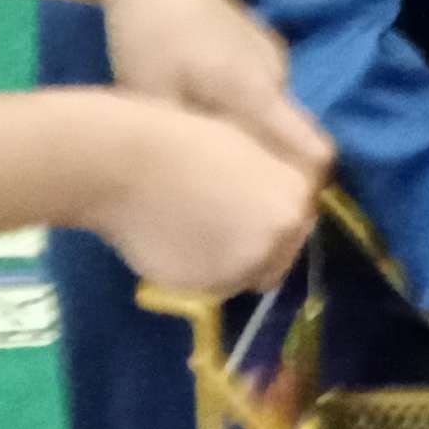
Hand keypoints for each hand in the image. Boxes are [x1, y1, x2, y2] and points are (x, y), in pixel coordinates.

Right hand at [81, 100, 318, 296]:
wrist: (128, 162)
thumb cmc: (184, 139)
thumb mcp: (248, 150)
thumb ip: (272, 186)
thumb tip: (277, 211)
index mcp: (295, 199)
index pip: (300, 222)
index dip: (273, 216)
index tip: (246, 206)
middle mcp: (278, 239)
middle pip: (279, 254)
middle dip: (257, 244)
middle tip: (217, 222)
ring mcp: (242, 269)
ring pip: (245, 275)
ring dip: (229, 262)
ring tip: (192, 232)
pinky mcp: (205, 289)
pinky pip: (210, 286)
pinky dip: (198, 273)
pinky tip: (173, 243)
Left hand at [98, 0, 334, 185]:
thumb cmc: (147, 37)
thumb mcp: (155, 102)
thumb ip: (188, 150)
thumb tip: (204, 198)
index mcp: (261, 93)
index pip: (314, 152)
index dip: (307, 188)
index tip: (276, 211)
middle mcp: (279, 73)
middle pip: (291, 136)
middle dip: (268, 167)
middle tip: (227, 190)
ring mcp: (270, 52)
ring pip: (272, 112)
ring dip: (250, 134)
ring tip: (207, 151)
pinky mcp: (256, 39)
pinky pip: (261, 89)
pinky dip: (241, 108)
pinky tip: (201, 109)